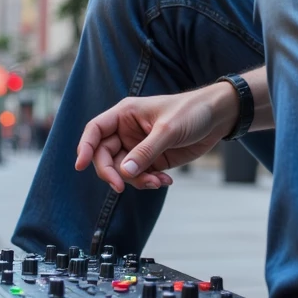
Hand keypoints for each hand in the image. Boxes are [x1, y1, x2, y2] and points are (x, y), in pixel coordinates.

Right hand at [74, 84, 238, 192]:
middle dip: (112, 173)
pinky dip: (149, 183)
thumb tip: (124, 172)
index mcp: (125, 114)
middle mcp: (127, 131)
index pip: (95, 130)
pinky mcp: (152, 160)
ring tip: (158, 182)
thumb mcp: (168, 130)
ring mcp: (138, 147)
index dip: (85, 147)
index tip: (80, 166)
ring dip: (136, 181)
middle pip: (104, 156)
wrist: (217, 117)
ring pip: (123, 171)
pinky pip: (140, 177)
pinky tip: (166, 182)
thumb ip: (146, 151)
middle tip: (122, 186)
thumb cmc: (191, 111)